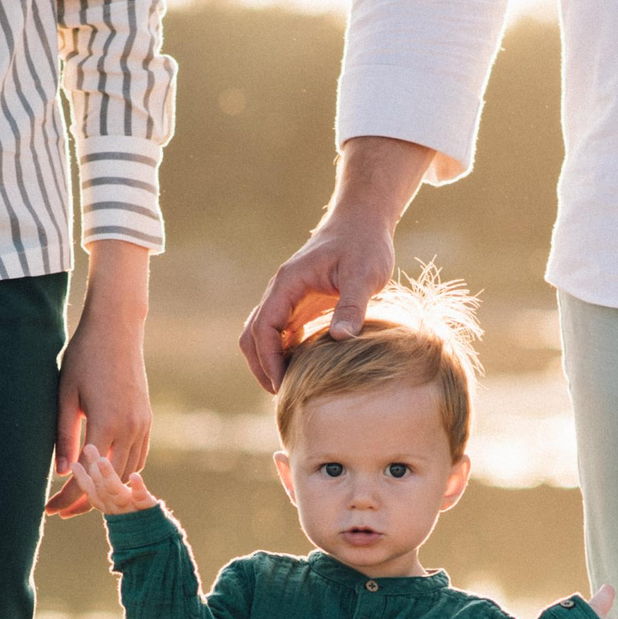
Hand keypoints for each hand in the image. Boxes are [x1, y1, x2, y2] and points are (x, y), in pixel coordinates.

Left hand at [48, 241, 151, 515]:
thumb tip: (63, 473)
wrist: (117, 329)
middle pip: (111, 482)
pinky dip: (122, 473)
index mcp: (107, 425)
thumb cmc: (84, 357)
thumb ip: (64, 435)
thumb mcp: (66, 395)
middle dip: (87, 501)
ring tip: (83, 499)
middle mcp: (130, 429)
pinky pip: (138, 458)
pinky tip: (106, 477)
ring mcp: (142, 425)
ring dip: (107, 489)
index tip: (49, 509)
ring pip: (128, 473)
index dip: (68, 497)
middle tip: (61, 512)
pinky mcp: (147, 419)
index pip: (87, 476)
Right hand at [238, 136, 437, 391]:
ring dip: (270, 362)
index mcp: (287, 284)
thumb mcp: (364, 273)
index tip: (284, 386)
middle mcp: (280, 292)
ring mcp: (288, 299)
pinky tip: (305, 373)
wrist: (362, 222)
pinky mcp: (300, 304)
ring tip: (292, 390)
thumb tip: (341, 338)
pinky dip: (285, 354)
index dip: (269, 360)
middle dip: (262, 367)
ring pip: (263, 336)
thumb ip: (353, 304)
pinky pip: (282, 334)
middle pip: (253, 336)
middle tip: (284, 396)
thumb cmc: (365, 244)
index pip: (263, 328)